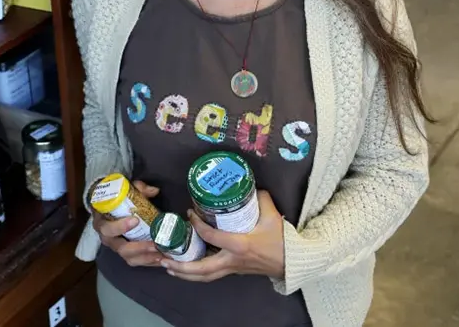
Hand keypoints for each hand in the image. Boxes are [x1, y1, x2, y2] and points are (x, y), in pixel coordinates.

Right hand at [92, 181, 162, 266]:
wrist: (109, 210)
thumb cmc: (116, 201)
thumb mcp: (124, 191)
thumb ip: (138, 189)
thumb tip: (154, 190)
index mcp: (102, 223)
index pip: (107, 228)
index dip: (120, 226)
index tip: (135, 220)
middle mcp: (108, 239)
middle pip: (120, 249)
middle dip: (139, 247)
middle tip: (154, 244)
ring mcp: (118, 248)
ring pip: (129, 258)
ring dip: (146, 258)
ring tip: (161, 254)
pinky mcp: (128, 254)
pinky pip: (137, 262)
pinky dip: (150, 262)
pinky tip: (162, 259)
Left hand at [162, 191, 284, 281]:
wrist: (294, 262)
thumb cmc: (282, 240)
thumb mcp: (271, 215)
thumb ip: (259, 197)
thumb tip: (247, 183)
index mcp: (239, 245)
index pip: (211, 236)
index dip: (196, 225)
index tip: (188, 213)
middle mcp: (232, 260)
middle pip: (202, 268)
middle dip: (181, 266)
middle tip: (163, 258)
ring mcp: (233, 269)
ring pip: (206, 276)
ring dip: (185, 274)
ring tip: (168, 267)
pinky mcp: (235, 271)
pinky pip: (212, 275)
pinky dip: (197, 273)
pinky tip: (186, 269)